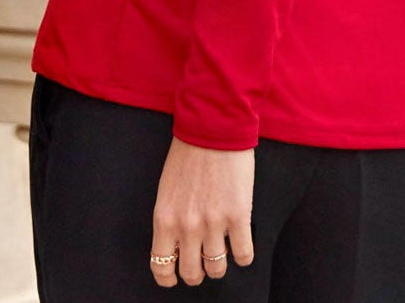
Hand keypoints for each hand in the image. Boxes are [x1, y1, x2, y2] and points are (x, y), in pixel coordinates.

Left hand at [150, 136, 255, 287]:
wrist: (214, 127)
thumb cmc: (189, 152)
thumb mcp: (167, 189)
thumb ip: (171, 218)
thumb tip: (178, 243)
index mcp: (164, 219)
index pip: (160, 267)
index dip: (169, 278)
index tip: (175, 276)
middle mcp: (187, 226)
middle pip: (192, 274)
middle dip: (198, 272)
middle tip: (203, 262)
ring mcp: (213, 223)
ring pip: (217, 268)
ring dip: (220, 263)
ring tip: (223, 250)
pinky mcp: (238, 215)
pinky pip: (243, 254)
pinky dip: (243, 255)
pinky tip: (242, 245)